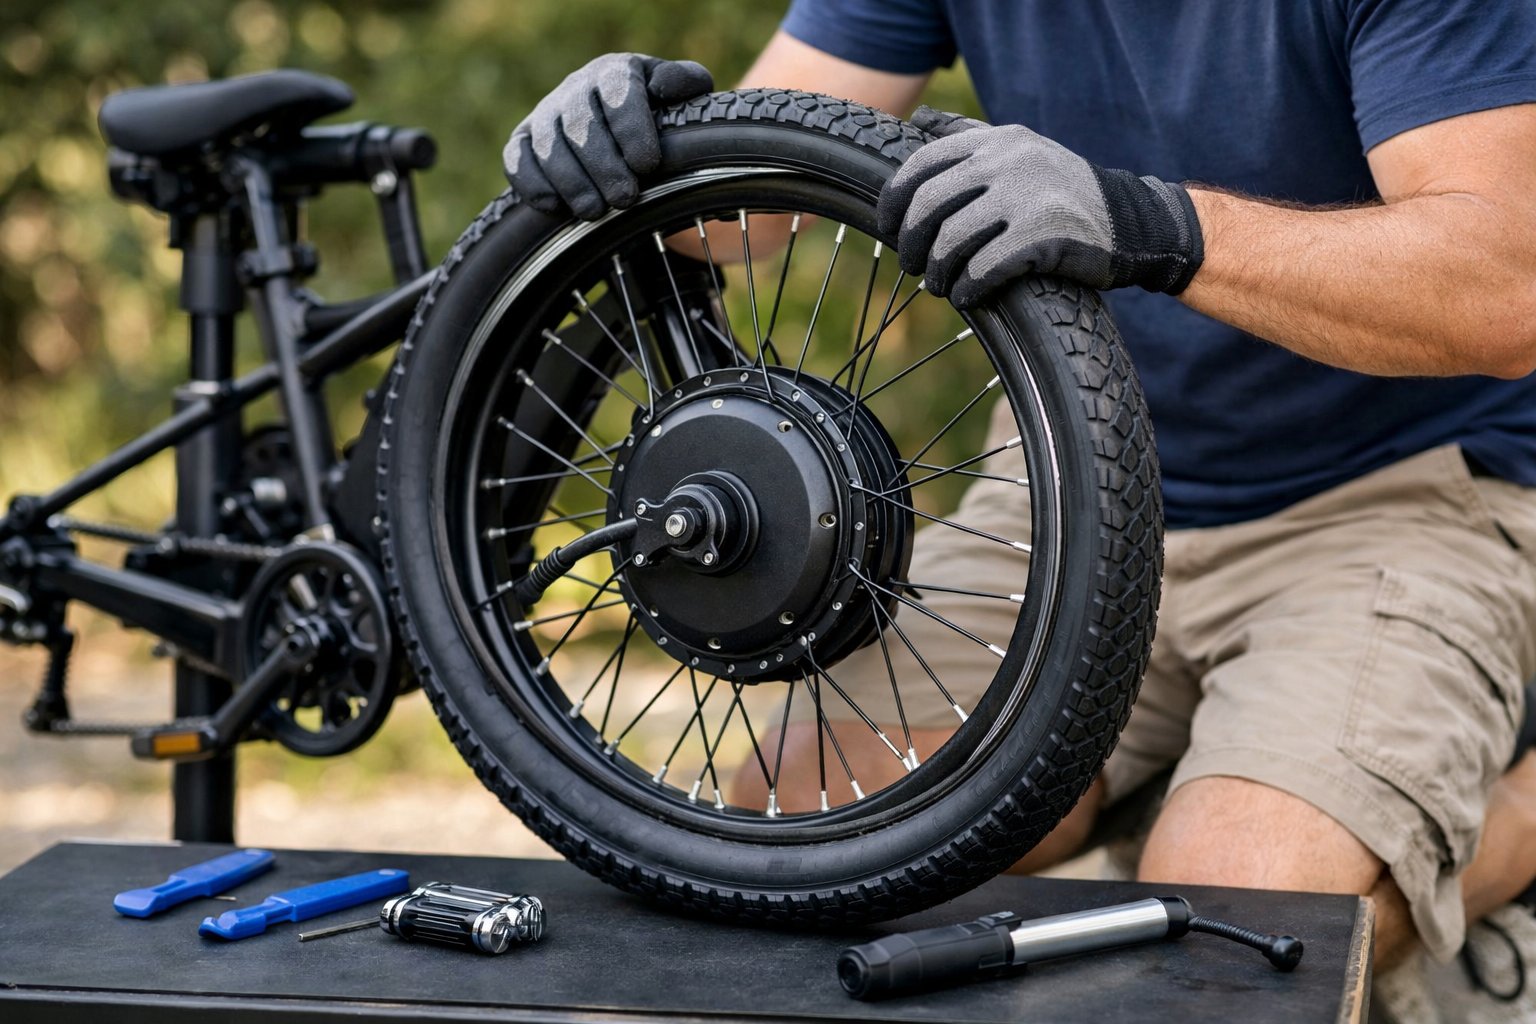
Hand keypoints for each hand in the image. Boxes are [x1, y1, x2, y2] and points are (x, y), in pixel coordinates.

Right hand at [504, 53, 712, 219]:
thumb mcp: (681, 93)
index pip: (618, 93)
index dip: (631, 129)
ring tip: (595, 211)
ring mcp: (546, 115)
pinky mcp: (523, 141)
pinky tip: (558, 207)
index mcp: (615, 72)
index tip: (647, 165)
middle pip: (581, 125)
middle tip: (625, 198)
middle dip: (603, 166)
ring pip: (549, 146)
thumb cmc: (657, 113)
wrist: (618, 126)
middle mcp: (576, 89)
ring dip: (572, 182)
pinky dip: (534, 185)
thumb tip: (666, 86)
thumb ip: (686, 82)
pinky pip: (517, 160)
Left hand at [877, 107, 1203, 306]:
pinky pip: (984, 266)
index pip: (922, 165)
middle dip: (910, 242)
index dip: (893, 202)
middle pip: (929, 205)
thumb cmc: (1062, 192)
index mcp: (996, 141)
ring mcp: (1027, 196)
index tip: (887, 229)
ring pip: (952, 239)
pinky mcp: (1044, 235)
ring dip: (938, 271)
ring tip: (940, 286)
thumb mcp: (1020, 149)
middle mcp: (1009, 161)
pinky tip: (967, 296)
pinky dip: (967, 287)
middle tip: (913, 266)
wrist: (1131, 223)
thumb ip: (971, 135)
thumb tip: (920, 119)